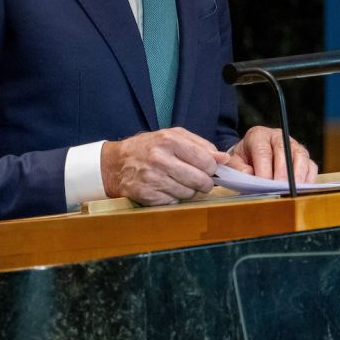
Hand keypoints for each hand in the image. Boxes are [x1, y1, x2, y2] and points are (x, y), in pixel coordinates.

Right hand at [100, 128, 232, 204]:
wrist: (116, 163)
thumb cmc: (149, 148)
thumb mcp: (173, 137)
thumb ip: (201, 146)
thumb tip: (224, 159)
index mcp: (169, 140)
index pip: (206, 160)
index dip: (212, 168)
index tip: (208, 169)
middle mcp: (160, 159)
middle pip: (200, 180)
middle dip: (204, 183)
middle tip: (200, 180)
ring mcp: (152, 178)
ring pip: (189, 193)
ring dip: (189, 191)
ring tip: (179, 182)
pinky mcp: (147, 195)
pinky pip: (174, 202)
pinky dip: (174, 198)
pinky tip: (166, 188)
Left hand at [227, 126, 316, 183]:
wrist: (250, 154)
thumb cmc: (243, 159)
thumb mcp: (234, 161)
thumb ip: (238, 168)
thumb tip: (250, 175)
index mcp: (259, 135)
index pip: (263, 150)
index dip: (264, 168)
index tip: (264, 184)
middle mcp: (278, 137)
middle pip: (284, 152)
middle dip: (282, 173)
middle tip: (279, 189)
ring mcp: (293, 145)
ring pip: (300, 157)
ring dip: (298, 176)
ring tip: (292, 191)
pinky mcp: (303, 156)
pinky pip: (311, 166)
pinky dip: (308, 179)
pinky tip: (302, 190)